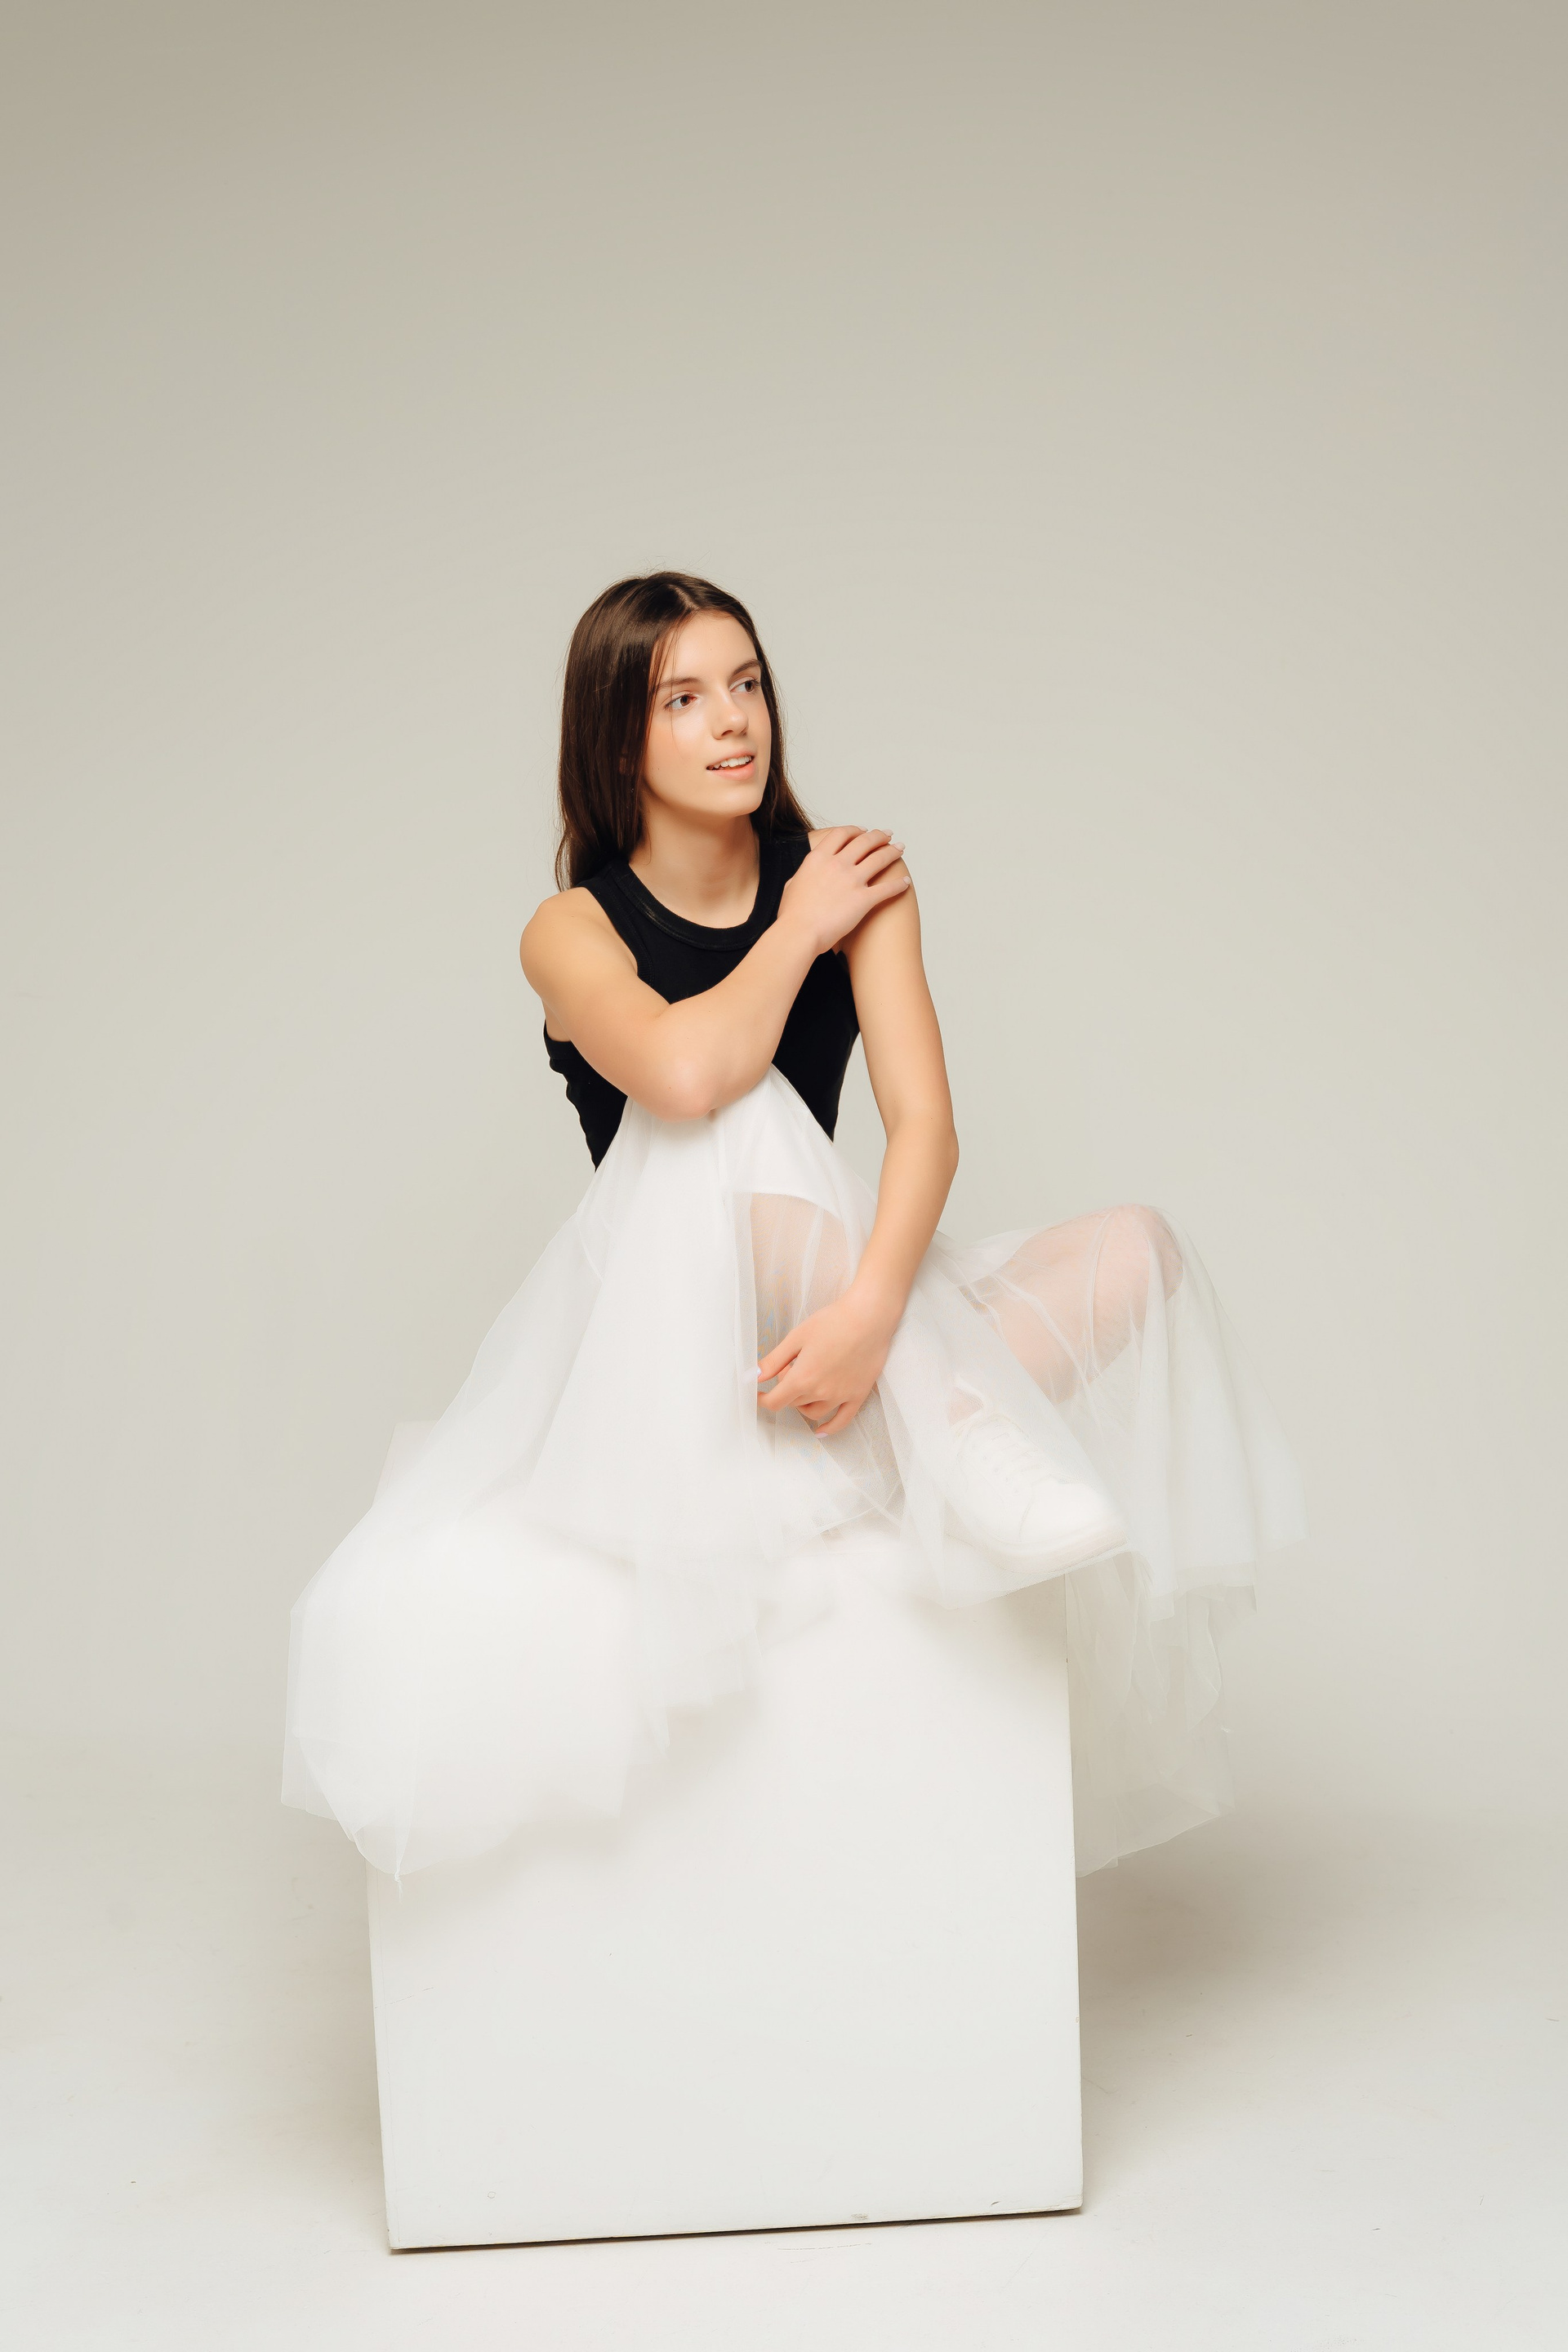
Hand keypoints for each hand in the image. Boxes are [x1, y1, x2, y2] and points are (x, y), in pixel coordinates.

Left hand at [756, 1285, 900, 1438]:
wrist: (869, 1317)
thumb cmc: (833, 1321)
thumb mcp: (797, 1337)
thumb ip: (773, 1360)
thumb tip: (754, 1376)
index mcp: (803, 1378)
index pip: (775, 1402)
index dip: (762, 1399)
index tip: (758, 1394)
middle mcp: (821, 1392)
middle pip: (793, 1403)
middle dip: (786, 1389)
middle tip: (791, 1366)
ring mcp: (841, 1396)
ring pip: (813, 1412)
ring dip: (803, 1403)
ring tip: (806, 1383)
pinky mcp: (858, 1395)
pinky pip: (842, 1421)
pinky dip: (830, 1429)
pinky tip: (820, 1431)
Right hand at [779, 828, 910, 956]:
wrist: (799, 933)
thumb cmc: (792, 915)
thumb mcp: (792, 884)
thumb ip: (805, 873)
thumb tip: (809, 872)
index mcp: (818, 858)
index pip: (841, 834)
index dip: (855, 830)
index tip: (863, 831)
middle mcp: (837, 864)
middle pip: (864, 842)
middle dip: (879, 836)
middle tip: (887, 835)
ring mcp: (852, 881)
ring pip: (879, 859)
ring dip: (892, 852)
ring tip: (900, 849)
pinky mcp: (863, 899)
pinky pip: (887, 888)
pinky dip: (899, 885)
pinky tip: (906, 883)